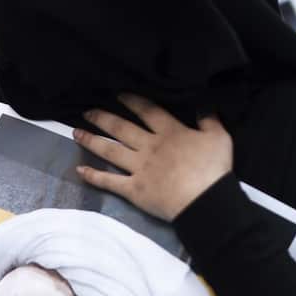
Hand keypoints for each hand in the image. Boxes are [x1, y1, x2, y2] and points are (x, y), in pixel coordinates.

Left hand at [73, 94, 232, 221]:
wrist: (204, 201)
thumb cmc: (214, 169)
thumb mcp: (219, 137)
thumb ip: (210, 120)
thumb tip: (204, 104)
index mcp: (170, 132)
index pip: (147, 111)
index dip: (132, 101)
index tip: (118, 94)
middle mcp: (149, 147)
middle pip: (121, 128)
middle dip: (103, 118)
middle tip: (87, 111)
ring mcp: (139, 168)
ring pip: (110, 151)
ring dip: (92, 140)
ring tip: (76, 133)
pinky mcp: (134, 190)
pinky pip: (110, 182)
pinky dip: (93, 176)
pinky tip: (79, 170)